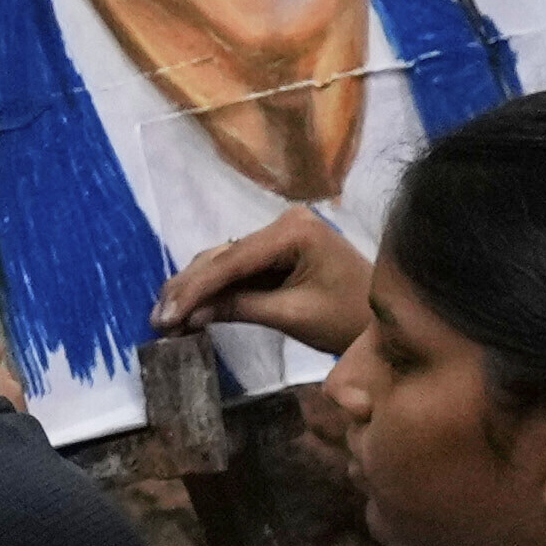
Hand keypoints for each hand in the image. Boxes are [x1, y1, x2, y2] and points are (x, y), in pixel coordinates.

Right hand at [148, 205, 377, 356]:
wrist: (388, 321)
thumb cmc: (349, 318)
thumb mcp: (293, 315)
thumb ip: (241, 307)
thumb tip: (191, 314)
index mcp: (294, 231)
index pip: (231, 260)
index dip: (194, 289)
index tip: (164, 316)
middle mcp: (284, 223)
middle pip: (222, 256)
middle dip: (188, 289)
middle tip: (157, 320)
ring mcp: (281, 236)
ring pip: (224, 262)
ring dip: (195, 290)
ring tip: (166, 319)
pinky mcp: (279, 252)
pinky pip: (238, 270)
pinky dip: (214, 290)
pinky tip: (190, 310)